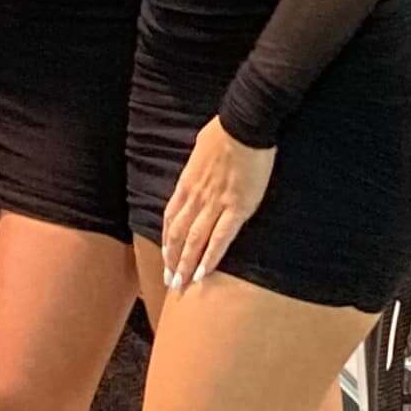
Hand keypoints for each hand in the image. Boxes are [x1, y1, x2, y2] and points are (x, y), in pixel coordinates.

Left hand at [161, 115, 274, 292]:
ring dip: (186, 265)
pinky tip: (203, 273)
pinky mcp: (237, 208)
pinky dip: (210, 258)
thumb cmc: (224, 132)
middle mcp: (196, 197)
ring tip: (182, 284)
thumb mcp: (200, 150)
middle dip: (172, 260)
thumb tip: (198, 172)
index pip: (171, 218)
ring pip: (195, 241)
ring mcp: (215, 204)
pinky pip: (220, 238)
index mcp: (187, 184)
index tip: (165, 257)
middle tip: (170, 282)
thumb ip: (197, 169)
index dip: (167, 241)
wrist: (244, 126)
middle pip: (179, 235)